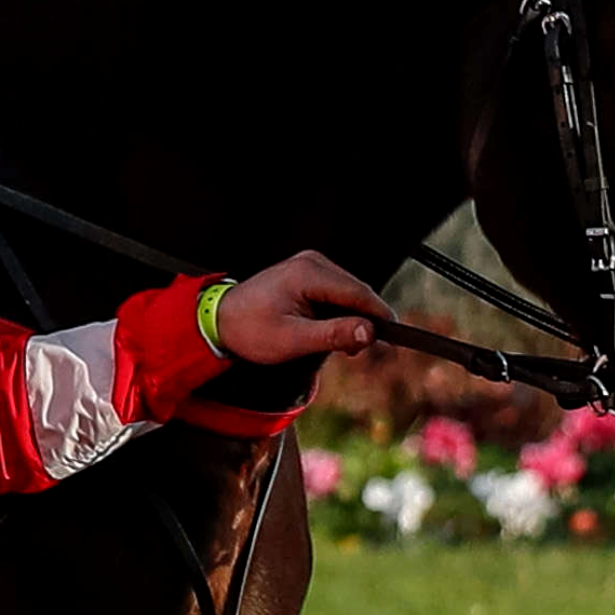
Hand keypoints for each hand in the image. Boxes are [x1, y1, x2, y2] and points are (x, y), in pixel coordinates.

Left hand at [208, 250, 388, 364]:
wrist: (220, 321)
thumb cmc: (249, 330)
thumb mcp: (293, 340)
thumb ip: (333, 334)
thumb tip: (369, 332)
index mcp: (308, 273)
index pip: (358, 293)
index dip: (379, 317)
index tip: (394, 340)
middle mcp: (312, 263)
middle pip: (357, 292)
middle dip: (365, 321)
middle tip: (361, 352)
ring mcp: (311, 266)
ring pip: (350, 294)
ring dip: (353, 319)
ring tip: (345, 346)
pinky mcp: (309, 274)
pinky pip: (337, 293)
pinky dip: (341, 313)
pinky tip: (334, 331)